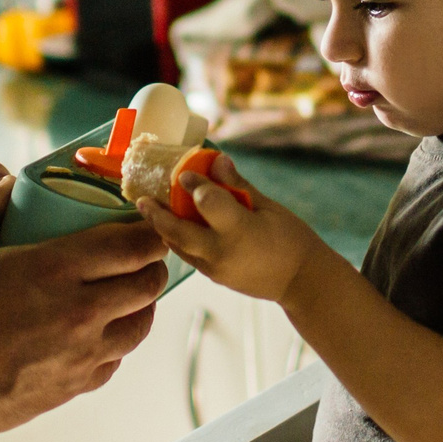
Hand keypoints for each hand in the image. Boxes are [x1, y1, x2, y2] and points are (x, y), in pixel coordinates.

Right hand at [0, 173, 171, 435]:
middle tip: (142, 257)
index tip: (149, 226)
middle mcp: (79, 312)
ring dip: (140, 306)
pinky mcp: (70, 389)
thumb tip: (3, 184)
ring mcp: (79, 356)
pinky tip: (96, 333)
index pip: (136, 246)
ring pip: (139, 327)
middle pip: (148, 284)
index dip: (151, 233)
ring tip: (126, 294)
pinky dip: (113, 343)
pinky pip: (113, 362)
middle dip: (152, 266)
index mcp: (56, 268)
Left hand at [137, 154, 326, 305]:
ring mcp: (215, 268)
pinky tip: (173, 227)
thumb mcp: (269, 207)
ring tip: (149, 211)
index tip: (183, 173)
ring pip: (177, 247)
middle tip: (141, 199)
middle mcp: (221, 251)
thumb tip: (215, 159)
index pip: (205, 201)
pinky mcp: (214, 277)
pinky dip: (177, 240)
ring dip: (161, 229)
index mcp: (239, 230)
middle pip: (176, 231)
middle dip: (156, 214)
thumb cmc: (291, 238)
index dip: (192, 184)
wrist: (301, 282)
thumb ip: (237, 185)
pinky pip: (188, 256)